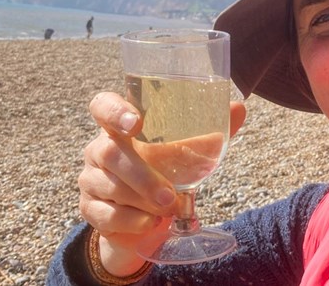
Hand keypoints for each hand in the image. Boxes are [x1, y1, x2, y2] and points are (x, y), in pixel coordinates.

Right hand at [78, 91, 245, 275]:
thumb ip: (210, 131)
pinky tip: (151, 222)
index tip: (135, 122)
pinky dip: (132, 221)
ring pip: (109, 186)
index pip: (102, 106)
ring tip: (169, 208)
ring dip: (143, 200)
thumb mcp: (186, 154)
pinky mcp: (89, 209)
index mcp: (120, 127)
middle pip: (110, 153)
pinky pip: (106, 215)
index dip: (113, 111)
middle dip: (142, 176)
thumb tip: (239, 108)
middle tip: (170, 194)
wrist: (145, 220)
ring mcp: (90, 179)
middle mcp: (99, 149)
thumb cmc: (166, 174)